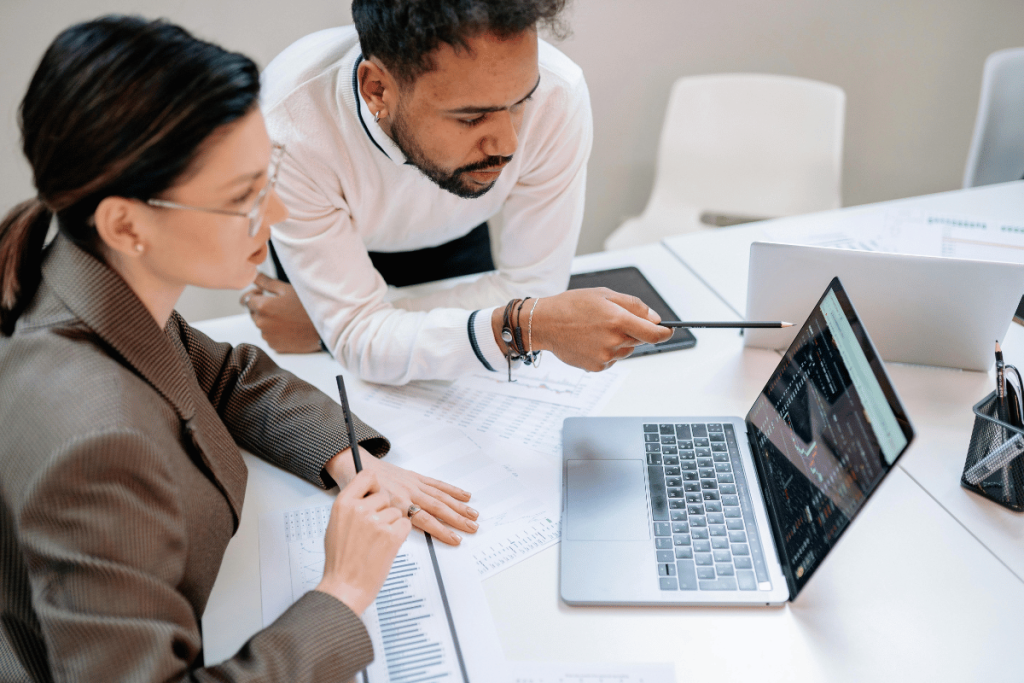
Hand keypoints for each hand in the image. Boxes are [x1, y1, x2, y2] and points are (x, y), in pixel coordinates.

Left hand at [241, 273, 321, 352]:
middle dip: (262, 308)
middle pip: (253, 313)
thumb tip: (254, 275)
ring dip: (269, 320)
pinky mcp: (275, 346)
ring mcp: (268, 336)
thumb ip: (266, 282)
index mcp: (262, 307)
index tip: (264, 293)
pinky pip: (270, 336)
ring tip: (288, 317)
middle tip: (281, 305)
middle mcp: (261, 323)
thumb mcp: (288, 289)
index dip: (256, 295)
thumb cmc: (309, 307)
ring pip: (262, 325)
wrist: (325, 328)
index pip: (247, 299)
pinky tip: (290, 327)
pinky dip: (276, 332)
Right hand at [315, 470, 410, 614]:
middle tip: (373, 531)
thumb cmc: (340, 561)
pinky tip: (386, 546)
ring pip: (397, 512)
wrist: (345, 586)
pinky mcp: (392, 535)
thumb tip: (364, 497)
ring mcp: (377, 521)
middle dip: (383, 511)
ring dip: (392, 526)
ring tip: (376, 543)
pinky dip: (400, 535)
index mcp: (344, 504)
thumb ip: (351, 508)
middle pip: (385, 497)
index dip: (374, 484)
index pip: (366, 476)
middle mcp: (360, 509)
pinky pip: (406, 524)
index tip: (375, 492)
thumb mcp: (335, 525)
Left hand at [324, 449, 477, 546]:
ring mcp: (413, 484)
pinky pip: (436, 484)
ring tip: (474, 515)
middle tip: (473, 529)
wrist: (354, 466)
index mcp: (396, 503)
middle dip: (457, 520)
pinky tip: (465, 495)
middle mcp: (407, 492)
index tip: (456, 540)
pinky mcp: (414, 477)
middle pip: (438, 508)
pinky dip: (451, 490)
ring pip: (441, 497)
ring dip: (459, 506)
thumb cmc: (357, 492)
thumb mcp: (367, 511)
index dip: (442, 531)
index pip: (425, 520)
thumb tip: (400, 536)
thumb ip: (385, 523)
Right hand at [493, 288, 672, 371]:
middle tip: (612, 321)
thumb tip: (655, 319)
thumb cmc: (572, 305)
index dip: (665, 333)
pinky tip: (590, 341)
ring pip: (626, 350)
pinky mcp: (597, 367)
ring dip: (619, 341)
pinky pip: (612, 359)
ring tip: (596, 330)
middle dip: (633, 331)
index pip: (654, 333)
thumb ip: (634, 306)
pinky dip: (607, 351)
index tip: (669, 331)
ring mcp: (605, 357)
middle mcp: (613, 341)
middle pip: (639, 341)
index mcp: (618, 320)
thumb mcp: (605, 295)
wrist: (545, 323)